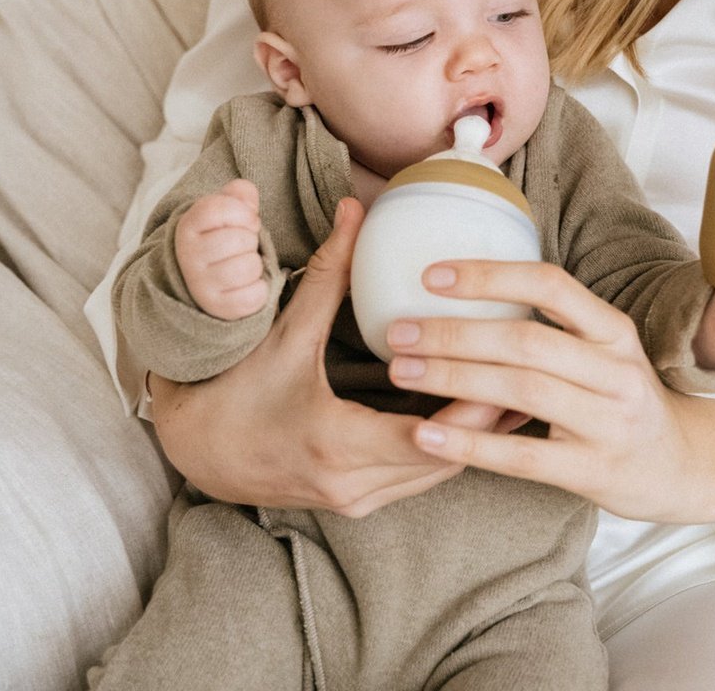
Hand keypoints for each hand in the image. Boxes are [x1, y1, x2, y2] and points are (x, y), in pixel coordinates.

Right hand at [150, 199, 510, 514]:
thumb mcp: (282, 333)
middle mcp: (350, 484)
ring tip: (508, 390)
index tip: (507, 371)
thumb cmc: (233, 392)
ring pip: (434, 476)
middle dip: (486, 421)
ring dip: (470, 439)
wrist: (191, 450)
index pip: (427, 436)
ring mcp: (353, 501)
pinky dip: (444, 450)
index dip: (473, 409)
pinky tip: (465, 414)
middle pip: (444, 460)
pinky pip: (415, 480)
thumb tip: (356, 212)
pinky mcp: (354, 503)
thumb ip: (327, 274)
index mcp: (334, 443)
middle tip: (523, 374)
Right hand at [174, 179, 267, 319]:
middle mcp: (188, 257)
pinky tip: (245, 286)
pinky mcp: (216, 309)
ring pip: (249, 267)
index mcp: (188, 226)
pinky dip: (259, 290)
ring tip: (242, 265)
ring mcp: (200, 285)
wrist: (200, 282)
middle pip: (241, 239)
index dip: (244, 213)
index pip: (220, 208)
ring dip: (255, 265)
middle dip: (251, 240)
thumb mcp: (225, 212)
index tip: (247, 221)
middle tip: (242, 247)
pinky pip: (255, 295)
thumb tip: (246, 192)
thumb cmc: (220, 240)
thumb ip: (238, 196)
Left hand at [382, 259, 714, 532]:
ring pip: (521, 390)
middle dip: (454, 332)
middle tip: (398, 330)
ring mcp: (608, 422)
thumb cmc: (621, 396)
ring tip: (401, 370)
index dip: (489, 275)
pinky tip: (425, 432)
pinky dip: (469, 442)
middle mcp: (615, 370)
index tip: (431, 274)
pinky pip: (522, 456)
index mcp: (613, 330)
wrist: (682, 466)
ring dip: (453, 378)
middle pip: (525, 340)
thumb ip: (552, 324)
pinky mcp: (594, 471)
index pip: (550, 285)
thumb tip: (468, 285)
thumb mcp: (604, 348)